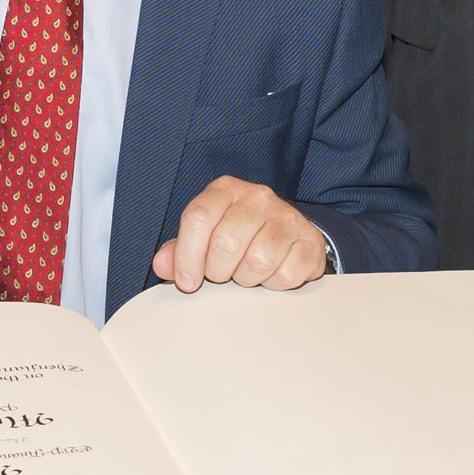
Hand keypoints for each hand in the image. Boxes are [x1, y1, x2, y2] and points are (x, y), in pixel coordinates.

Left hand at [151, 176, 330, 293]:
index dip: (188, 255)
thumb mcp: (205, 237)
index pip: (199, 217)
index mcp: (225, 190)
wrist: (286, 236)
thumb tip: (163, 264)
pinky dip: (273, 285)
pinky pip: (286, 275)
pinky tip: (270, 275)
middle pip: (226, 242)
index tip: (187, 281)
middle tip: (221, 275)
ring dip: (246, 278)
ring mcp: (287, 216)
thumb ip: (180, 250)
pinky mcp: (310, 241)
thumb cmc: (238, 237)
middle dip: (218, 270)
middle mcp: (258, 196)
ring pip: (258, 260)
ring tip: (245, 273)